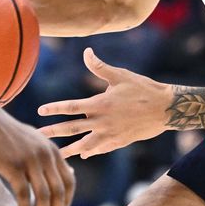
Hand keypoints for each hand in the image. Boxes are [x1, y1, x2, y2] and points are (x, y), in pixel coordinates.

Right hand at [0, 110, 74, 205]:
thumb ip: (53, 159)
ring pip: (43, 197)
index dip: (67, 202)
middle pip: (59, 192)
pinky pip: (23, 194)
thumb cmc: (10, 135)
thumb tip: (71, 173)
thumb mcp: (37, 142)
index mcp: (53, 151)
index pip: (69, 182)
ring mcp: (30, 161)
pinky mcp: (14, 166)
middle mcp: (46, 156)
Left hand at [38, 48, 172, 158]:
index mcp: (100, 104)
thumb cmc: (143, 88)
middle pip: (73, 128)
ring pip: (85, 144)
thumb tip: (86, 51)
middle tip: (38, 135)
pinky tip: (83, 154)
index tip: (40, 111)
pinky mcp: (120, 142)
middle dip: (54, 132)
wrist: (166, 109)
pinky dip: (91, 151)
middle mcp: (103, 121)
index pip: (71, 107)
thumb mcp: (120, 75)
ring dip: (69, 149)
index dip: (54, 108)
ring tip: (57, 155)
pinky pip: (101, 149)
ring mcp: (111, 134)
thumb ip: (99, 67)